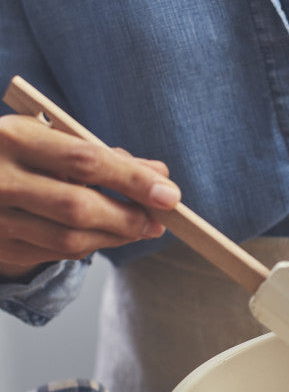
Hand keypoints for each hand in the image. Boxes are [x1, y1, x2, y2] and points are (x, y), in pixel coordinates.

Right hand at [0, 114, 180, 277]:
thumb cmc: (21, 151)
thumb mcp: (52, 138)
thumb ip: (106, 154)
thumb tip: (160, 175)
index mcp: (15, 137)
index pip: (86, 161)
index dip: (133, 180)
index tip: (170, 195)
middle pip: (77, 207)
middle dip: (128, 218)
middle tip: (159, 223)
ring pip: (68, 239)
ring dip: (114, 237)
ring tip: (139, 229)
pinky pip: (55, 254)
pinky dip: (89, 245)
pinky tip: (105, 235)